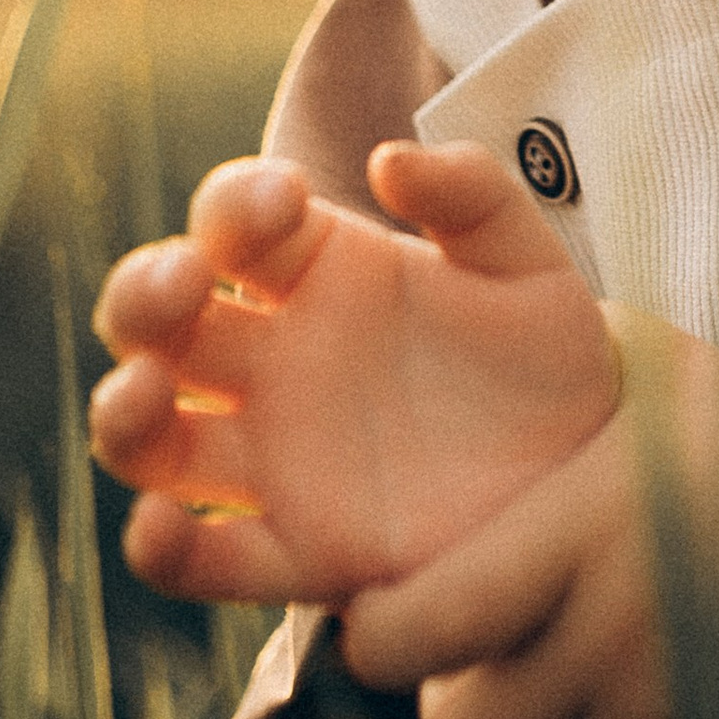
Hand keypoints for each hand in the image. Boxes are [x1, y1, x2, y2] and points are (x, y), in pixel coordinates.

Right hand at [89, 142, 623, 607]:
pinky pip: (205, 558)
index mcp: (318, 268)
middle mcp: (273, 358)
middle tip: (184, 282)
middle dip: (146, 293)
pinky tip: (159, 528)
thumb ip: (474, 195)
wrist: (593, 473)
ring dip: (124, 414)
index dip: (238, 201)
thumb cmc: (547, 353)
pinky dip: (162, 551)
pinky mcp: (297, 550)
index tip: (287, 199)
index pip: (235, 219)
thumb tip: (393, 160)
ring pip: (151, 437)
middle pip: (158, 320)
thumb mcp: (527, 262)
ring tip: (148, 393)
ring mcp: (272, 456)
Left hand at [336, 324, 718, 718]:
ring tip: (555, 664)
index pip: (414, 633)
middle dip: (447, 706)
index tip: (380, 612)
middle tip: (465, 657)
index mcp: (574, 538)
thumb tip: (454, 311)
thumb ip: (549, 355)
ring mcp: (657, 709)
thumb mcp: (653, 365)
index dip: (374, 638)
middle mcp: (606, 639)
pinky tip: (638, 676)